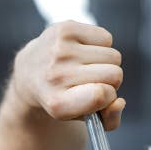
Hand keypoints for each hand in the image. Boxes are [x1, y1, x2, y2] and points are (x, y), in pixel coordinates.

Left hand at [11, 21, 125, 129]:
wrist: (30, 72)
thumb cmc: (64, 97)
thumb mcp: (83, 117)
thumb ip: (109, 120)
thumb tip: (120, 102)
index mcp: (58, 103)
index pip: (100, 95)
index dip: (108, 96)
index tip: (98, 97)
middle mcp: (56, 75)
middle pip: (115, 75)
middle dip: (111, 81)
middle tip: (92, 82)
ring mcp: (60, 49)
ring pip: (114, 56)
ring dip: (107, 63)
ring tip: (87, 67)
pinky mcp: (65, 29)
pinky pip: (106, 38)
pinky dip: (101, 46)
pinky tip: (83, 52)